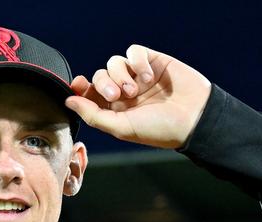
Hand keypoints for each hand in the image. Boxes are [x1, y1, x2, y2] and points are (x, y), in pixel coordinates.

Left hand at [66, 45, 211, 148]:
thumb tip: (68, 101)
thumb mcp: (120, 128)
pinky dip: (136, 62)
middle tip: (118, 95)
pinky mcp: (152, 62)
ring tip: (136, 90)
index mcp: (114, 109)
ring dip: (120, 74)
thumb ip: (92, 114)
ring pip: (114, 62)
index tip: (78, 85)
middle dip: (103, 84)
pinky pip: (133, 52)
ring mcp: (137, 76)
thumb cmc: (158, 129)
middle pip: (99, 76)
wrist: (193, 118)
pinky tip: (147, 76)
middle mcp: (124, 92)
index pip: (90, 93)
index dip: (81, 88)